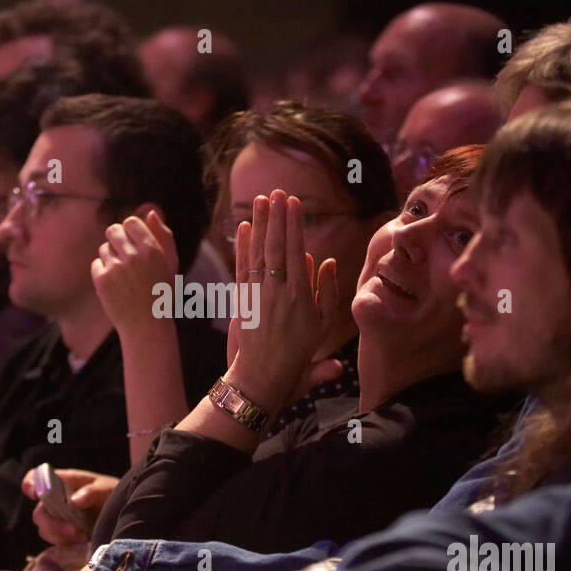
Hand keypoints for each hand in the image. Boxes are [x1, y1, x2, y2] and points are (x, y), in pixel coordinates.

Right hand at [21, 468, 118, 544]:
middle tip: (73, 530)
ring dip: (60, 534)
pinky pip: (55, 540)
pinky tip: (82, 539)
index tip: (35, 494)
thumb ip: (92, 492)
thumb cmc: (112, 494)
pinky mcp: (63, 534)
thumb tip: (73, 501)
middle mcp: (56, 500)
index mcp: (64, 482)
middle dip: (52, 523)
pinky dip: (66, 542)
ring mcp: (58, 518)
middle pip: (39, 512)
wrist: (123, 513)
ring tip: (81, 534)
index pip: (37, 478)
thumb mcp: (107, 489)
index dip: (31, 484)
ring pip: (44, 529)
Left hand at [90, 212, 177, 333]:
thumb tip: (150, 212)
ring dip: (111, 258)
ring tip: (123, 276)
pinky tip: (115, 285)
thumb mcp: (170, 264)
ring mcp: (116, 268)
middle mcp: (133, 256)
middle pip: (113, 231)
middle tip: (124, 256)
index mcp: (152, 249)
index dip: (130, 230)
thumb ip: (163, 235)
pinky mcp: (102, 281)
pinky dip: (103, 272)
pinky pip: (97, 264)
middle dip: (116, 239)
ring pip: (104, 249)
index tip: (133, 242)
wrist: (147, 326)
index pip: (131, 222)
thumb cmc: (162, 293)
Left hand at [225, 190, 339, 413]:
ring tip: (261, 201)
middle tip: (277, 192)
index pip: (296, 253)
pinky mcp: (241, 300)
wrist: (262, 378)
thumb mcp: (322, 327)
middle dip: (277, 218)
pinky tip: (242, 227)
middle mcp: (277, 294)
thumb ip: (329, 293)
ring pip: (258, 253)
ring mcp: (257, 296)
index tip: (293, 204)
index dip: (294, 226)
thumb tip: (329, 261)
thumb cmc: (297, 353)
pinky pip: (242, 267)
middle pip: (276, 247)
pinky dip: (242, 246)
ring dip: (259, 225)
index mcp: (300, 298)